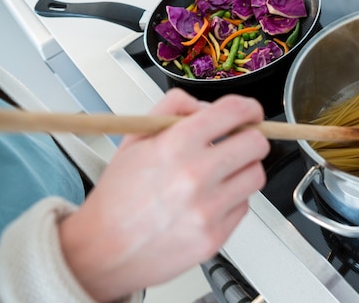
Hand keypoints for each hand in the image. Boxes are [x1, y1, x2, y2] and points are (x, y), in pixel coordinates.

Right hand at [58, 89, 268, 301]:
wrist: (102, 251)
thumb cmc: (118, 197)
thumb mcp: (135, 137)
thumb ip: (172, 109)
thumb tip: (206, 106)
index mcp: (176, 144)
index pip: (235, 111)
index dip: (249, 109)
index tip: (250, 113)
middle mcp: (195, 175)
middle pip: (256, 144)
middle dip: (250, 139)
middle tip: (238, 143)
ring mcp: (208, 208)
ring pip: (256, 175)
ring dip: (243, 170)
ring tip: (220, 174)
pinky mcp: (215, 235)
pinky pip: (244, 206)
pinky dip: (232, 200)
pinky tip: (208, 200)